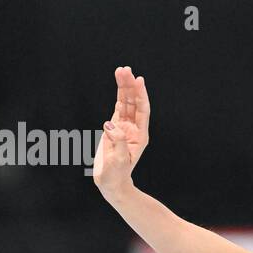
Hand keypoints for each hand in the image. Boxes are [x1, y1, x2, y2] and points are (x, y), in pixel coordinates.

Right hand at [93, 66, 149, 196]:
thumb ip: (117, 142)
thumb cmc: (116, 175)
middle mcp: (134, 129)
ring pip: (126, 102)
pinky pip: (118, 107)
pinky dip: (118, 95)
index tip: (138, 80)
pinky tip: (119, 84)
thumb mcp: (118, 161)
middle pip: (134, 103)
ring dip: (124, 87)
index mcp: (140, 136)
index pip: (142, 111)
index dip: (141, 95)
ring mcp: (125, 127)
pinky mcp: (114, 127)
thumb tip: (110, 124)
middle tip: (126, 70)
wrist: (111, 183)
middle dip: (130, 86)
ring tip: (121, 70)